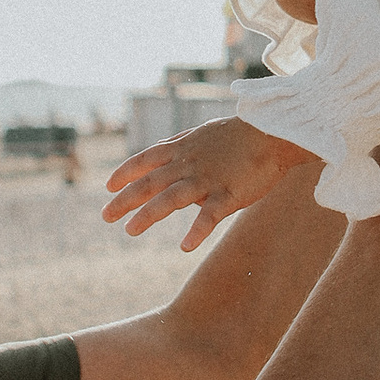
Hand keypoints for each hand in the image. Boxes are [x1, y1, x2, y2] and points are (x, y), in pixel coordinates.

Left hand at [104, 116, 316, 249]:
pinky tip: (185, 247)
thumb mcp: (204, 133)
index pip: (146, 160)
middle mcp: (189, 164)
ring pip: (171, 199)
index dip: (125, 173)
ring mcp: (207, 179)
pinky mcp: (229, 194)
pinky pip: (209, 216)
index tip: (108, 186)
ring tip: (130, 230)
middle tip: (105, 216)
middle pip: (150, 182)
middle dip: (124, 200)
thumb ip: (182, 146)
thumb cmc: (240, 134)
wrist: (275, 133)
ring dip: (148, 215)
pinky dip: (197, 231)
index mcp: (183, 148)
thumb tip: (164, 161)